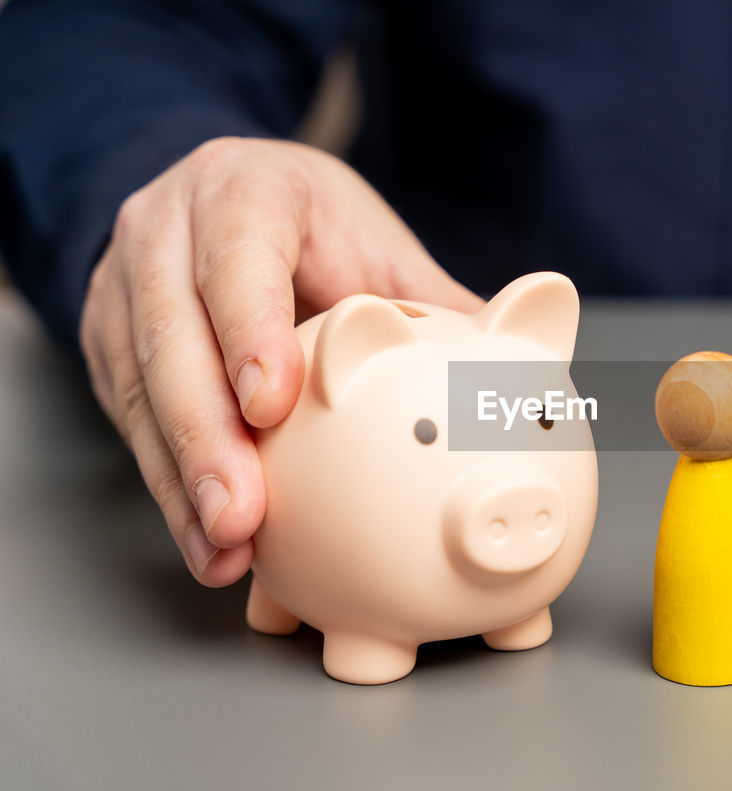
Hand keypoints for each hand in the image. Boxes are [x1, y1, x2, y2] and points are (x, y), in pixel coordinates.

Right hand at [80, 137, 481, 585]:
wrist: (216, 207)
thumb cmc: (314, 230)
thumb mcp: (375, 247)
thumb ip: (435, 306)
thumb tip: (517, 377)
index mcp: (245, 191)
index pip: (239, 255)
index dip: (250, 329)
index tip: (270, 404)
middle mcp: (166, 232)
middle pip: (174, 339)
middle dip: (206, 436)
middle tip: (246, 514)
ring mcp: (125, 289)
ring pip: (141, 392)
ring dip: (183, 482)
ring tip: (226, 551)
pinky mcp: (106, 344)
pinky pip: (130, 425)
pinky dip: (171, 491)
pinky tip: (209, 545)